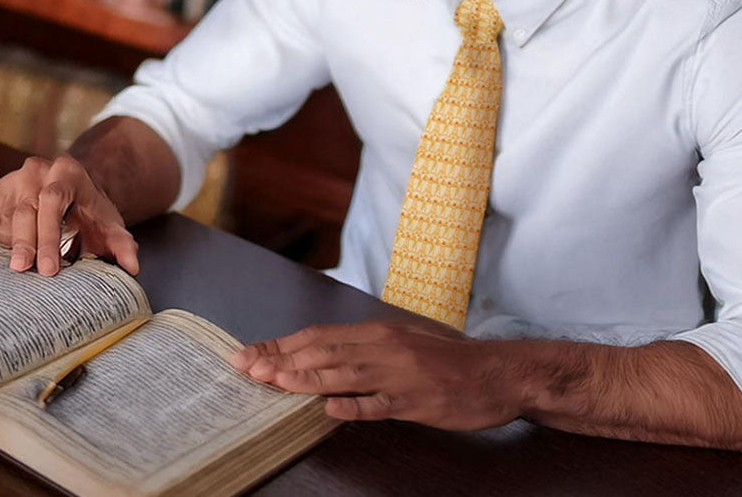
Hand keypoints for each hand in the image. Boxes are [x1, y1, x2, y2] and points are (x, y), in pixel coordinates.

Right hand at [0, 154, 137, 276]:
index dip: (48, 236)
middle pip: (27, 211)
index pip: (54, 199)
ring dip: (17, 244)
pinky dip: (4, 239)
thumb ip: (123, 244)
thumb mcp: (109, 225)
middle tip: (28, 271)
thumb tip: (132, 266)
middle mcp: (38, 169)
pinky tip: (22, 245)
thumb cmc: (91, 212)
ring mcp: (14, 178)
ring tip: (30, 260)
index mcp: (69, 171)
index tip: (50, 267)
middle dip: (27, 245)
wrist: (72, 194)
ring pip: (7, 219)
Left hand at [230, 320, 522, 429]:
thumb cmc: (447, 359)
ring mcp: (400, 375)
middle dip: (281, 360)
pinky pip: (380, 404)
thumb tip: (323, 359)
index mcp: (379, 332)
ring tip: (274, 382)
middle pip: (325, 352)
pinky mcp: (416, 401)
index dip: (283, 345)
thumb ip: (366, 350)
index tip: (252, 353)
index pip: (320, 336)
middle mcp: (385, 347)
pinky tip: (330, 409)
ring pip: (346, 374)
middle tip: (246, 367)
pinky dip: (354, 406)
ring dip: (307, 378)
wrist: (495, 372)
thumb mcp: (404, 343)